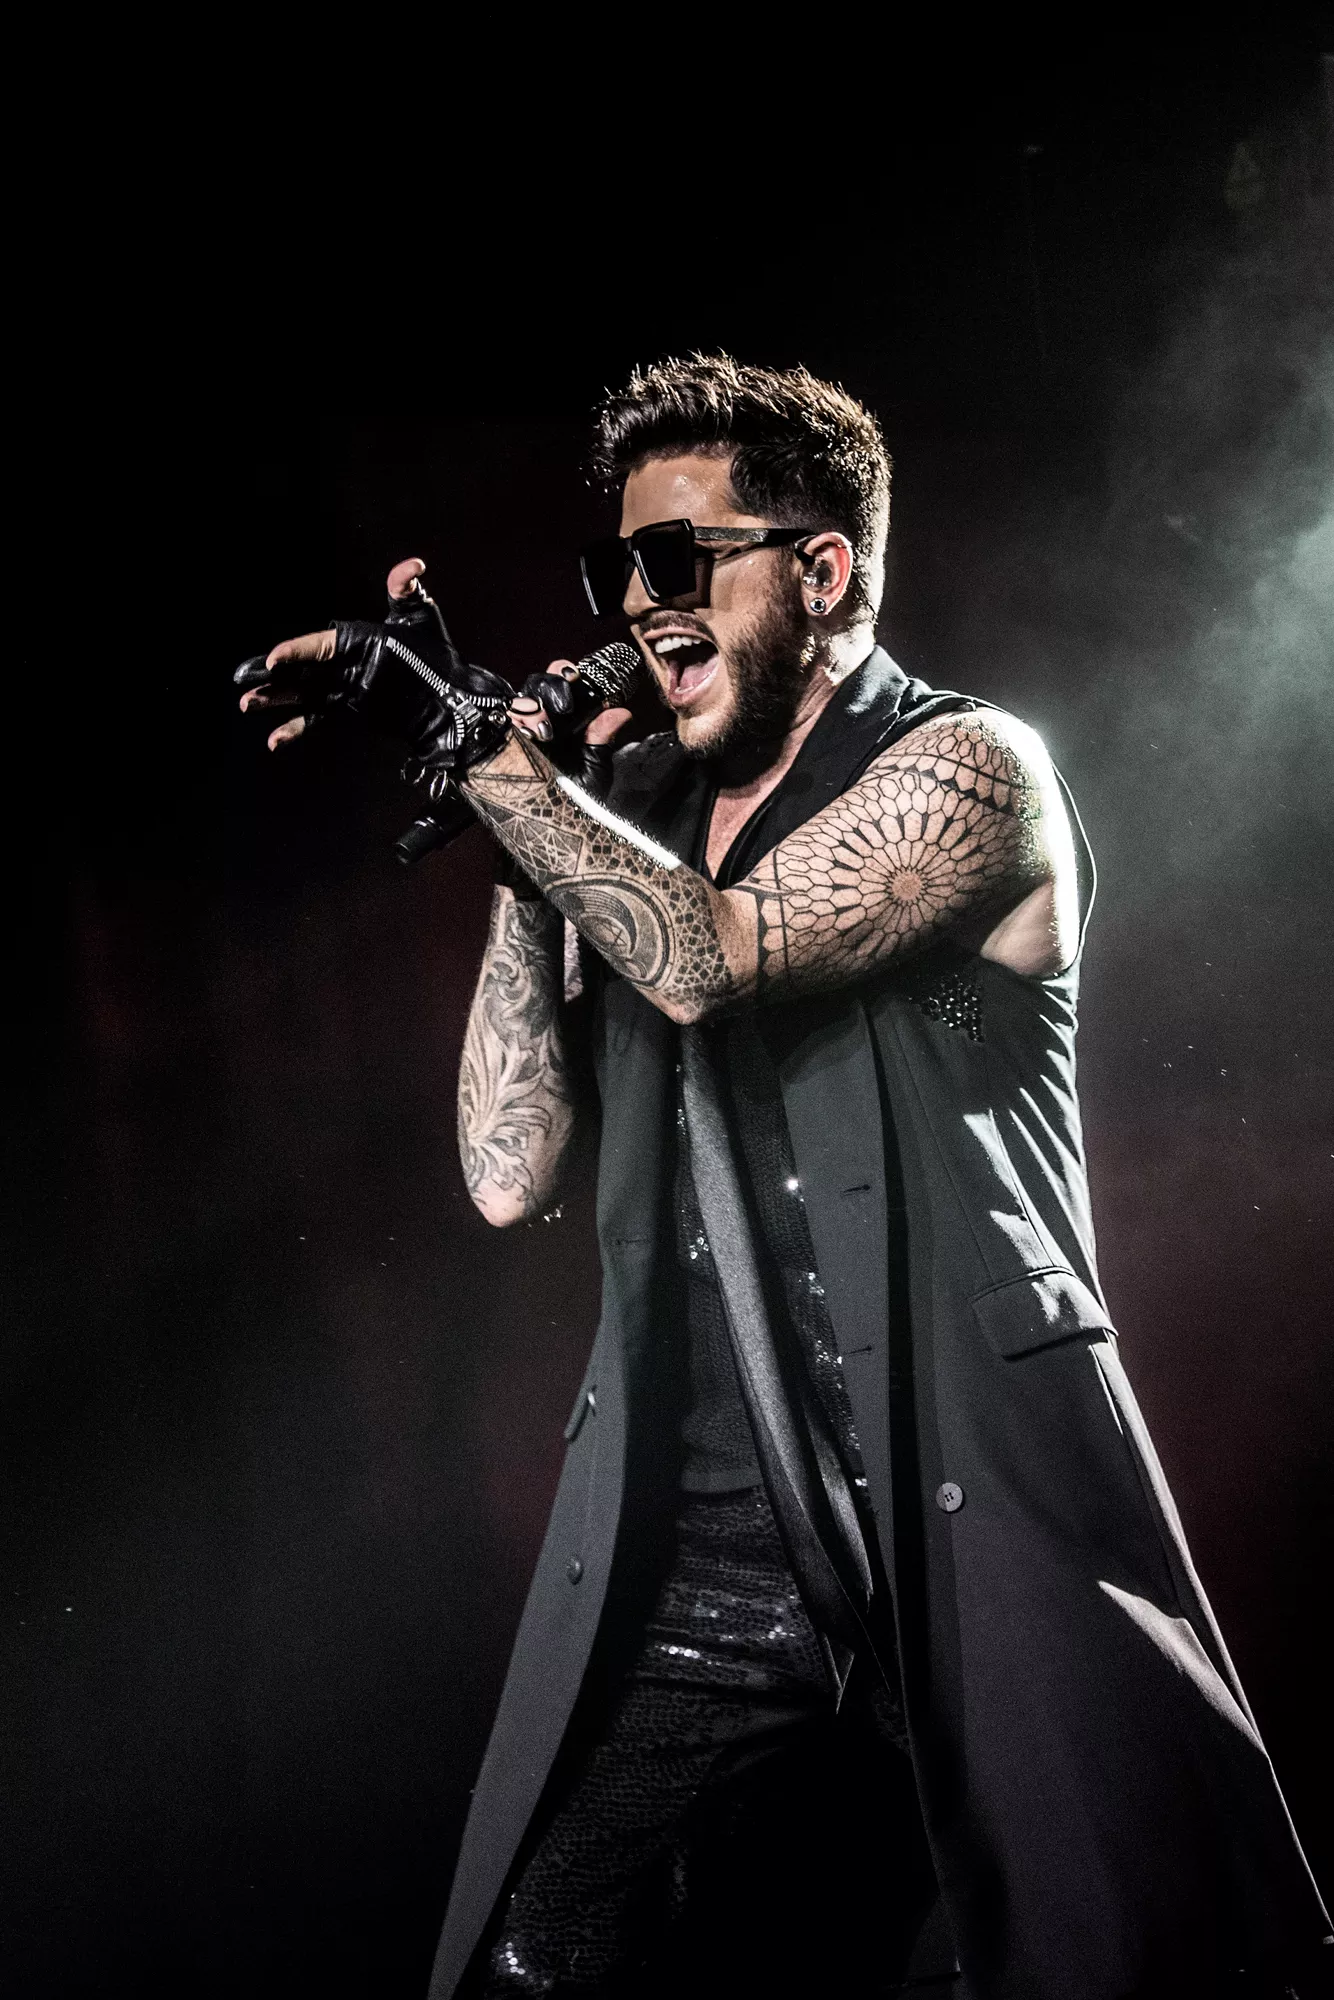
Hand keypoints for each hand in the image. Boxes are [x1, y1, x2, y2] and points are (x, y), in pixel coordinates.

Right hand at [236, 559, 511, 788]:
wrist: (451, 701)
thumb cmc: (439, 658)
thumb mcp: (420, 619)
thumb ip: (406, 591)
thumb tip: (413, 565)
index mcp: (355, 640)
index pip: (317, 644)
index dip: (295, 651)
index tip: (275, 658)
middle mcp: (345, 663)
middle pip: (300, 669)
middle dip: (273, 675)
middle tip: (245, 680)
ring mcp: (344, 688)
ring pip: (300, 693)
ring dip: (274, 699)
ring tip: (247, 704)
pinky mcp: (348, 711)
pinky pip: (315, 719)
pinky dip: (295, 728)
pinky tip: (274, 741)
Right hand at [510, 660, 631, 792]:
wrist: (558, 827)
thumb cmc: (578, 798)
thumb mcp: (595, 768)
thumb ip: (603, 738)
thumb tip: (621, 712)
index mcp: (567, 718)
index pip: (562, 680)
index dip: (565, 673)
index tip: (574, 677)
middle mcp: (543, 720)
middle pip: (537, 684)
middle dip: (548, 686)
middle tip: (563, 705)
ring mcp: (521, 732)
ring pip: (518, 701)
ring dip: (531, 707)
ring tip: (546, 729)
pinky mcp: (505, 747)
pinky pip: (500, 725)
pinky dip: (511, 724)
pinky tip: (526, 735)